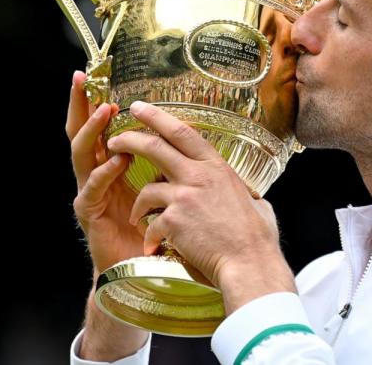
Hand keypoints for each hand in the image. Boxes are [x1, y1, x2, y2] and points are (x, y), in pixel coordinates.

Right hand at [66, 71, 142, 273]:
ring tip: (105, 111)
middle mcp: (94, 174)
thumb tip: (183, 133)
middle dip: (80, 105)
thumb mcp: (159, 187)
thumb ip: (161, 162)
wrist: (141, 269)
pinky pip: (93, 188)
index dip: (95, 100)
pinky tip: (116, 160)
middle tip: (82, 79)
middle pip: (81, 132)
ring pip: (82, 155)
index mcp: (110, 165)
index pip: (100, 126)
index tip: (96, 73)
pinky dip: (105, 172)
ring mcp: (89, 192)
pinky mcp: (90, 213)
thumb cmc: (151, 227)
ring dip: (93, 131)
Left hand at [107, 100, 296, 312]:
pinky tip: (152, 247)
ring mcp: (185, 196)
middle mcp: (199, 175)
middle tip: (115, 139)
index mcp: (217, 167)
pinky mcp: (174, 221)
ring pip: (147, 189)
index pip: (183, 131)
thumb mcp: (255, 202)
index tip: (141, 109)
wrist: (249, 263)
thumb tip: (251, 196)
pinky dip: (150, 236)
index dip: (158, 117)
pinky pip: (151, 223)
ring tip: (135, 215)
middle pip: (155, 147)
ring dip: (137, 204)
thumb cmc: (257, 238)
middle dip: (130, 139)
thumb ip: (243, 193)